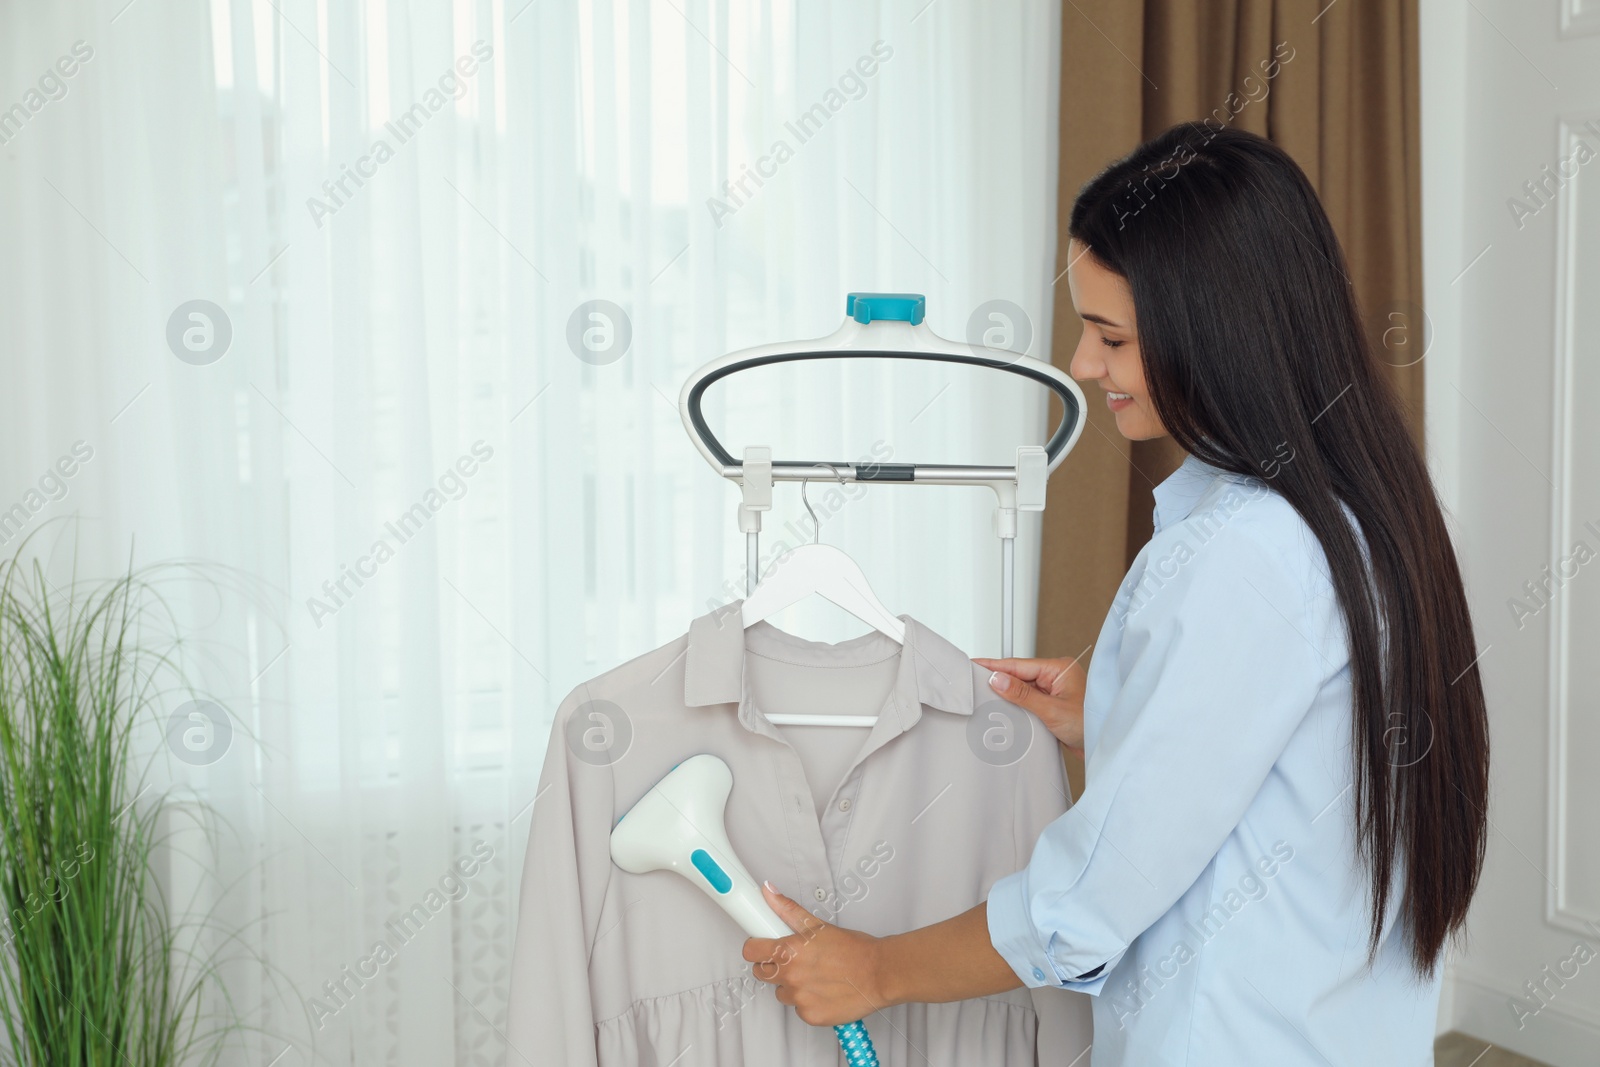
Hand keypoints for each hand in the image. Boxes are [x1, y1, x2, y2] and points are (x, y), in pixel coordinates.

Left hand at [743, 882, 889, 1026]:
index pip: (750, 952)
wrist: (880, 974)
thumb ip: (787, 910)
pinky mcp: (810, 1016)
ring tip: (815, 976)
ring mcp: (799, 999)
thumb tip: (769, 892)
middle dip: (773, 966)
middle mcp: (790, 976)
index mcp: (789, 951)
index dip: (756, 947)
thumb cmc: (854, 950)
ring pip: (781, 992)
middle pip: (762, 973)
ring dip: (791, 985)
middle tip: (794, 960)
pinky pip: (798, 1008)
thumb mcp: (819, 926)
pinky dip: (808, 1001)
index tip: (763, 946)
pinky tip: (823, 991)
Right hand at [973, 654, 1086, 756]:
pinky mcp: (1052, 707)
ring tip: (983, 698)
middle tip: (972, 683)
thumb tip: (997, 679)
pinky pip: (1028, 702)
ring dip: (1007, 697)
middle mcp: (1056, 678)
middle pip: (1019, 676)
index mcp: (1059, 669)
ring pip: (1022, 690)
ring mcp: (1054, 692)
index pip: (1019, 665)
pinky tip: (1003, 711)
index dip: (995, 666)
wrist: (1106, 747)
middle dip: (998, 681)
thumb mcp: (1052, 710)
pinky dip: (1016, 707)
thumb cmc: (1091, 725)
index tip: (974, 665)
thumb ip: (1022, 694)